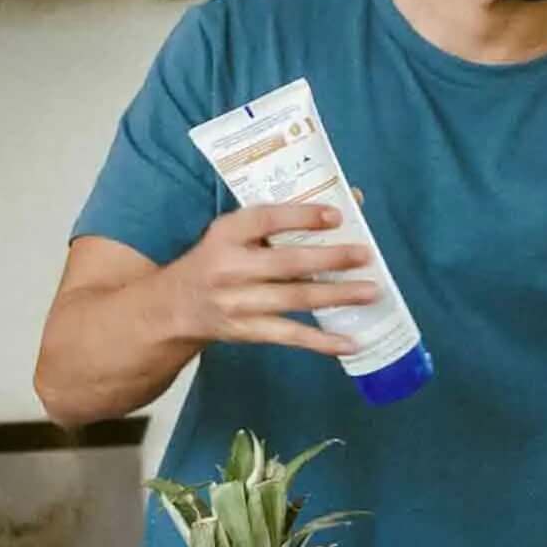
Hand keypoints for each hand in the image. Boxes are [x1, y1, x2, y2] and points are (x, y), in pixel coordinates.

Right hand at [158, 201, 382, 355]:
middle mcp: (230, 267)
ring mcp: (238, 303)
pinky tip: (351, 342)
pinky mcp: (247, 332)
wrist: (174, 306)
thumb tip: (345, 204)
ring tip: (372, 291)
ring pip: (294, 299)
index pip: (266, 219)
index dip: (302, 216)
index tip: (336, 215)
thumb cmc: (217, 260)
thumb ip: (278, 221)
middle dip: (330, 259)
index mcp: (227, 234)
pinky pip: (290, 336)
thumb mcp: (233, 234)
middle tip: (366, 255)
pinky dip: (322, 341)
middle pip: (287, 262)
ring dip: (336, 296)